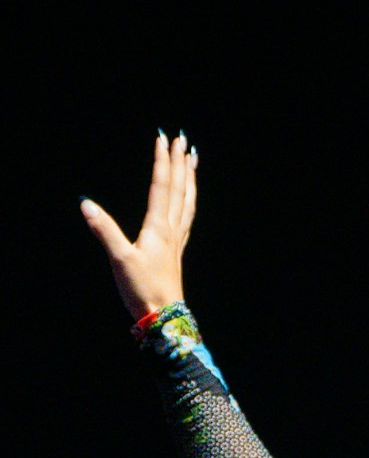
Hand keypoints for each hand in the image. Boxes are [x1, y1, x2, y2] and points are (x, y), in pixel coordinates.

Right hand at [80, 132, 196, 319]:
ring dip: (190, 180)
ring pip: (187, 203)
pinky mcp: (175, 254)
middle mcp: (171, 231)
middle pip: (179, 190)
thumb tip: (86, 204)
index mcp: (158, 229)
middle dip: (181, 164)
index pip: (161, 187)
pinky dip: (188, 203)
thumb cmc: (142, 290)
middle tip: (184, 140)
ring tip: (193, 161)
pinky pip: (186, 219)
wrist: (163, 318)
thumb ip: (105, 230)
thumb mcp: (120, 260)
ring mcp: (176, 243)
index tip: (164, 138)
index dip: (162, 161)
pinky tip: (188, 201)